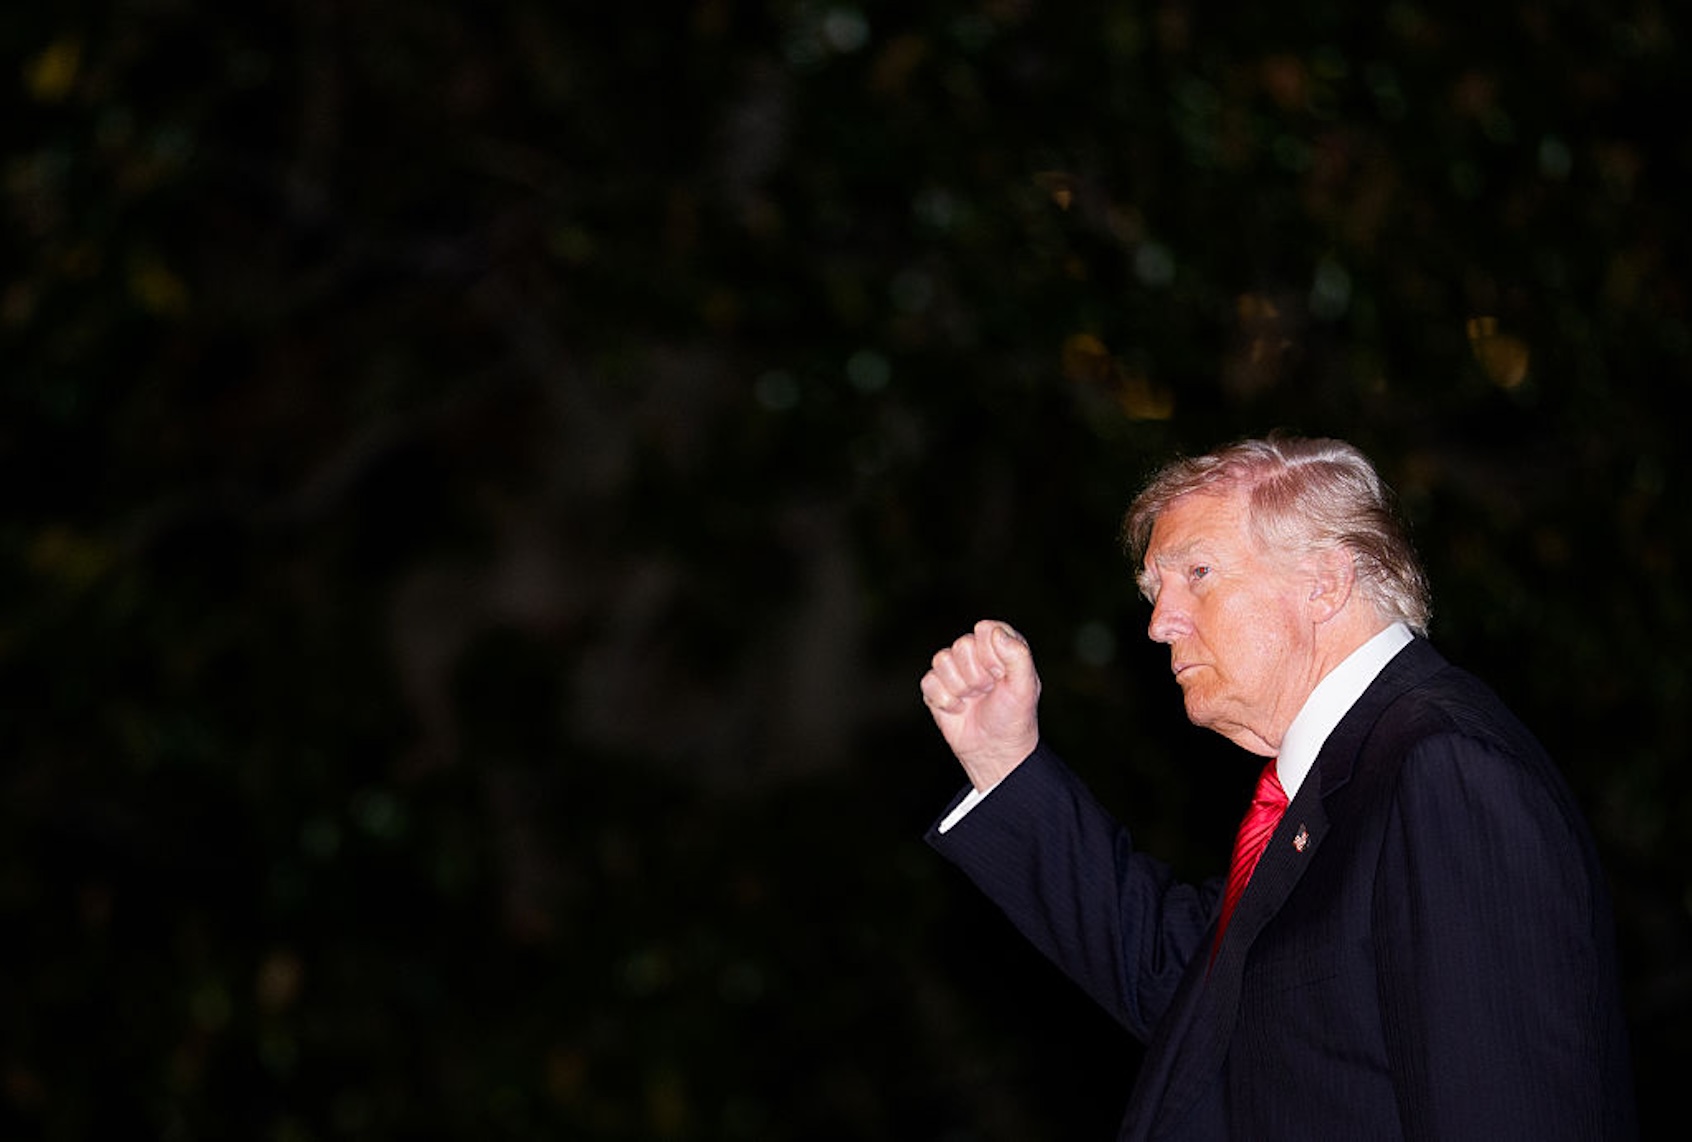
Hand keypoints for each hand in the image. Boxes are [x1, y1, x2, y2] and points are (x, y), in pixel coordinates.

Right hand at [921, 619, 1041, 790]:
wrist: (994, 751)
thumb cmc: (1014, 717)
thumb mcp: (1025, 686)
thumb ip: (1018, 655)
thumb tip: (994, 631)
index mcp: (1000, 646)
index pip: (986, 630)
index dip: (991, 655)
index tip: (1001, 676)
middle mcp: (976, 654)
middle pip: (962, 645)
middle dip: (976, 675)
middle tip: (987, 691)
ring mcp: (954, 670)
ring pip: (942, 660)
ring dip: (960, 688)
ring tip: (973, 700)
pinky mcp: (936, 687)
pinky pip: (929, 681)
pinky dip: (944, 700)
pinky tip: (958, 710)